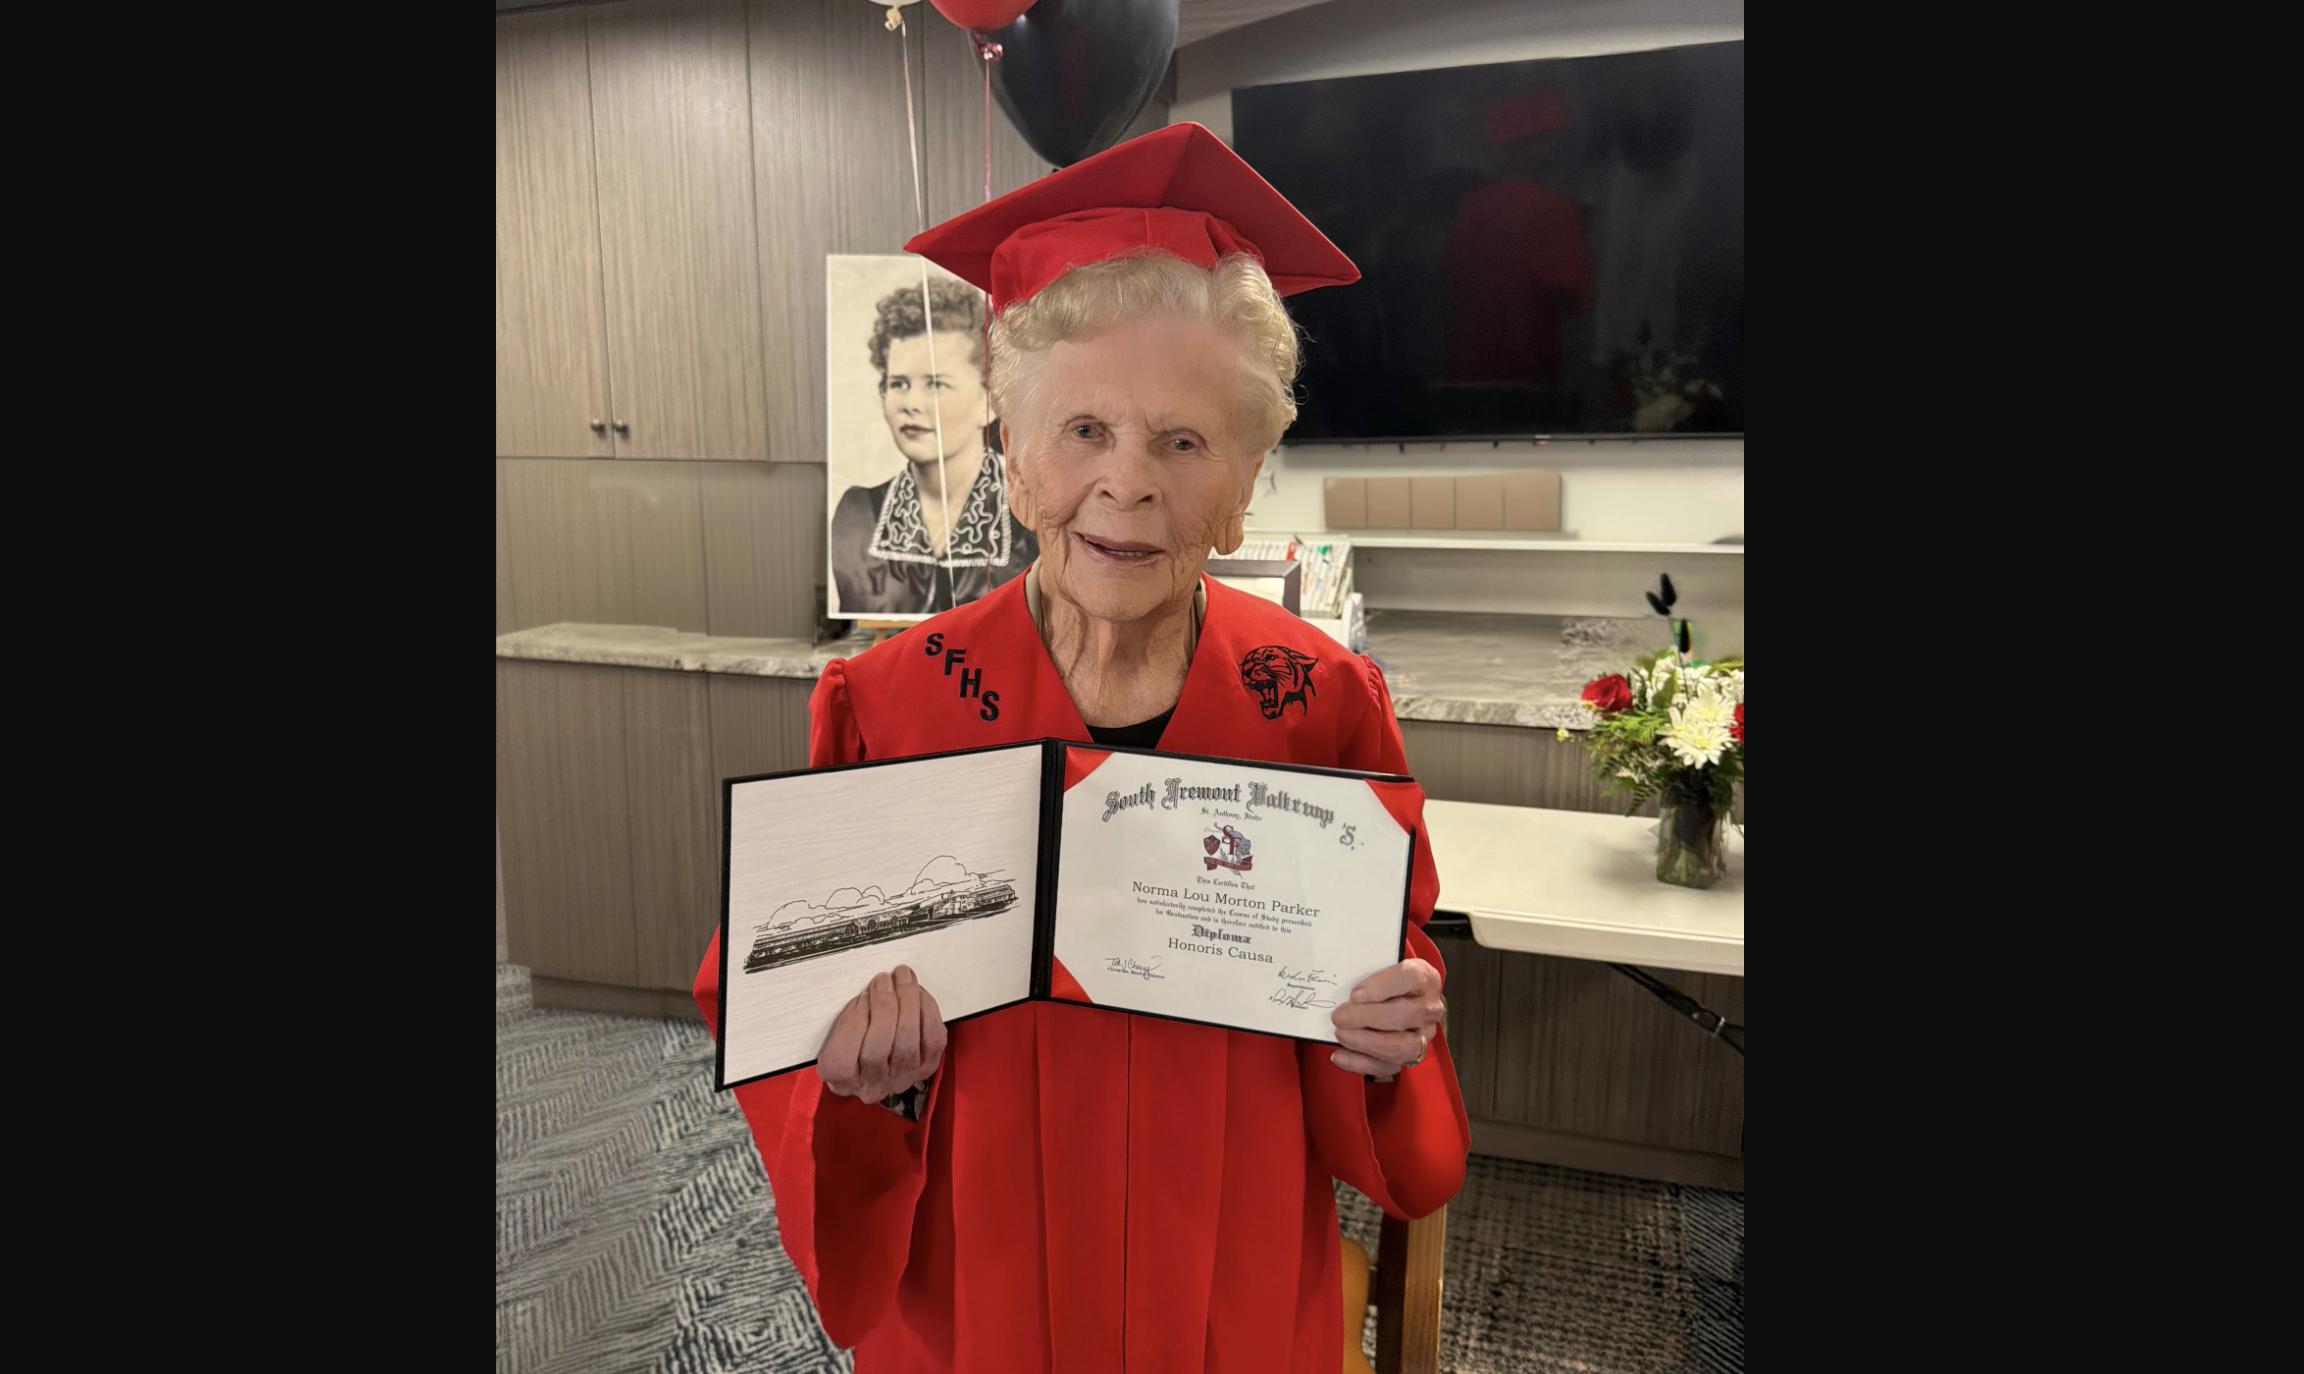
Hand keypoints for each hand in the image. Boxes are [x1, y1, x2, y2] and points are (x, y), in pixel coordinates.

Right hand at [818, 965, 946, 1101]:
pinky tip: (919, 994)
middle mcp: (873, 1086)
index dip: (853, 1023)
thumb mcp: (837, 1030)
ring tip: (902, 980)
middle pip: (878, 1050)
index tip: (860, 996)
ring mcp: (902, 1078)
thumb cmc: (855, 1040)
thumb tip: (868, 997)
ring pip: (908, 1043)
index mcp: (841, 1080)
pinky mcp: (926, 1066)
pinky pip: (933, 1040)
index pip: (841, 1061)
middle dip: (883, 1007)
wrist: (881, 1055)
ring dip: (907, 1004)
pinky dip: (927, 1012)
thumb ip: (846, 1019)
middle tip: (883, 980)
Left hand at [1329, 958, 1443, 1082]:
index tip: (1355, 995)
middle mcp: (1429, 1008)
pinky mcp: (1409, 1057)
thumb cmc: (1386, 981)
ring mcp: (1422, 1036)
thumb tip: (1339, 982)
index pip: (1411, 978)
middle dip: (1368, 1018)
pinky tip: (1339, 1055)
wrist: (1400, 998)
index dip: (1382, 987)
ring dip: (1366, 1042)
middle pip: (1405, 1015)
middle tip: (1340, 1016)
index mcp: (1424, 978)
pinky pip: (1388, 1066)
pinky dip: (1361, 1063)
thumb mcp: (1380, 966)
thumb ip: (1364, 969)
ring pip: (1401, 1046)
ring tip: (1340, 1034)